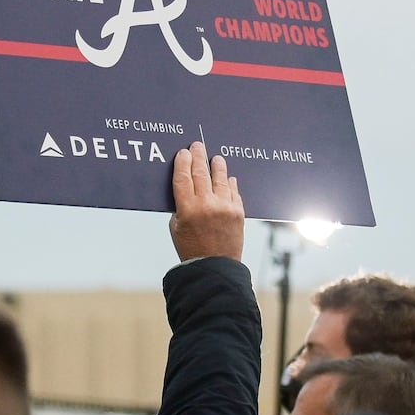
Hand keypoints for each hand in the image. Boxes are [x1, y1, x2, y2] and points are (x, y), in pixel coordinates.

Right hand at [169, 141, 243, 261]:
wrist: (215, 268)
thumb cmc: (192, 250)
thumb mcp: (176, 228)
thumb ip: (180, 207)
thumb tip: (188, 189)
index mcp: (187, 209)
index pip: (183, 178)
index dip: (183, 162)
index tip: (183, 153)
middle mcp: (207, 205)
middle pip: (201, 173)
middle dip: (198, 157)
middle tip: (198, 145)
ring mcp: (224, 208)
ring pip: (220, 179)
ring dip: (217, 166)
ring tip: (216, 158)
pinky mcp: (238, 213)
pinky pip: (233, 192)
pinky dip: (230, 184)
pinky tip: (228, 178)